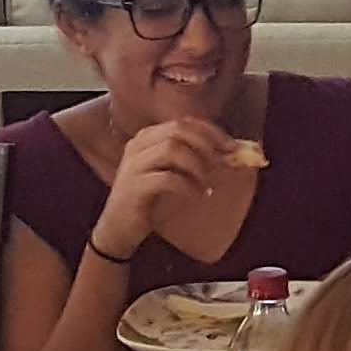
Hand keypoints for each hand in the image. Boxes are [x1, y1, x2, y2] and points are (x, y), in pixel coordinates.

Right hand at [93, 115, 237, 263]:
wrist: (118, 227)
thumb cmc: (149, 198)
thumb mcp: (171, 173)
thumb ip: (192, 159)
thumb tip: (229, 153)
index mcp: (147, 137)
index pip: (183, 122)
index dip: (211, 132)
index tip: (232, 146)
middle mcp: (138, 145)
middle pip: (178, 130)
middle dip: (206, 144)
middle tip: (224, 162)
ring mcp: (134, 164)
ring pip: (172, 149)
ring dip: (197, 165)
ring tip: (208, 183)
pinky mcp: (135, 186)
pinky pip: (167, 178)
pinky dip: (188, 186)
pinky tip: (197, 196)